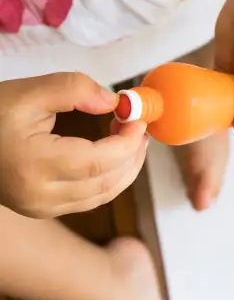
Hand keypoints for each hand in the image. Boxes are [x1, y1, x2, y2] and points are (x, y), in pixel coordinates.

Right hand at [0, 73, 148, 218]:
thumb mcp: (26, 92)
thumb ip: (73, 89)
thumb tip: (114, 101)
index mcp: (34, 165)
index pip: (99, 162)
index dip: (127, 141)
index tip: (137, 117)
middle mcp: (39, 195)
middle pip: (106, 182)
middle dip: (132, 155)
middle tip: (140, 127)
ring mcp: (40, 208)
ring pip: (101, 195)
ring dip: (125, 168)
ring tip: (131, 139)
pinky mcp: (41, 210)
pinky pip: (88, 200)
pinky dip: (108, 179)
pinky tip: (113, 156)